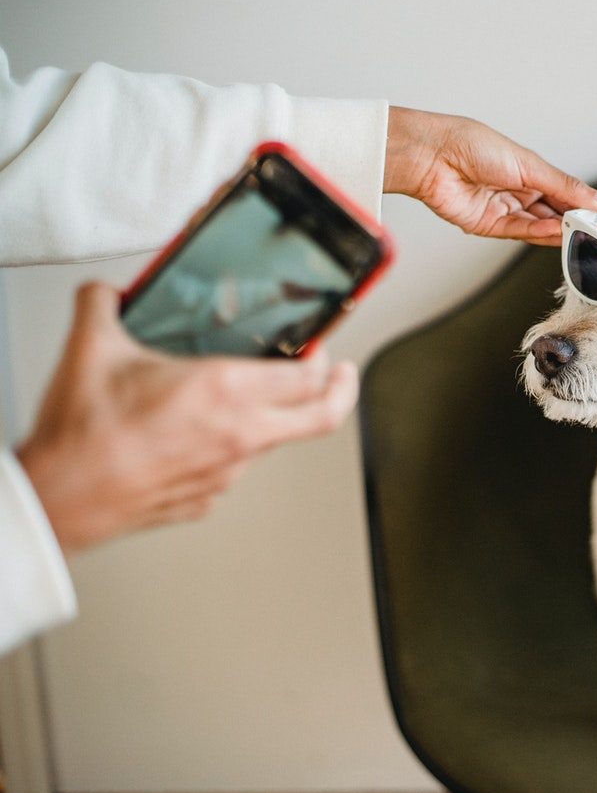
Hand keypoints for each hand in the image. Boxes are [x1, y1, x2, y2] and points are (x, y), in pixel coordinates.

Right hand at [16, 284, 358, 554]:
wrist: (59, 500)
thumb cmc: (82, 438)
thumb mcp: (92, 347)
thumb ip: (104, 304)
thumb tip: (107, 292)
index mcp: (225, 392)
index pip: (309, 376)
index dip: (324, 358)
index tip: (321, 346)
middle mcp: (239, 435)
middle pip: (322, 416)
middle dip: (341, 391)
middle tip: (341, 375)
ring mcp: (228, 472)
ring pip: (276, 441)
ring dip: (275, 418)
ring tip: (253, 397)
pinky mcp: (208, 499)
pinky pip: (236, 467)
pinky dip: (233, 446)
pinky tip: (206, 432)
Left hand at [383, 107, 596, 246]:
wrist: (432, 155)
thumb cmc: (472, 144)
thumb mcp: (529, 164)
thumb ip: (566, 187)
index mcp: (529, 171)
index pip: (566, 193)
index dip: (587, 206)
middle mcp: (518, 191)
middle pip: (555, 213)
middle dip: (579, 224)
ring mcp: (504, 209)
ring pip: (540, 227)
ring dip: (563, 232)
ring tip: (586, 236)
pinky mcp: (489, 226)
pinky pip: (521, 233)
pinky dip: (541, 235)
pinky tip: (559, 234)